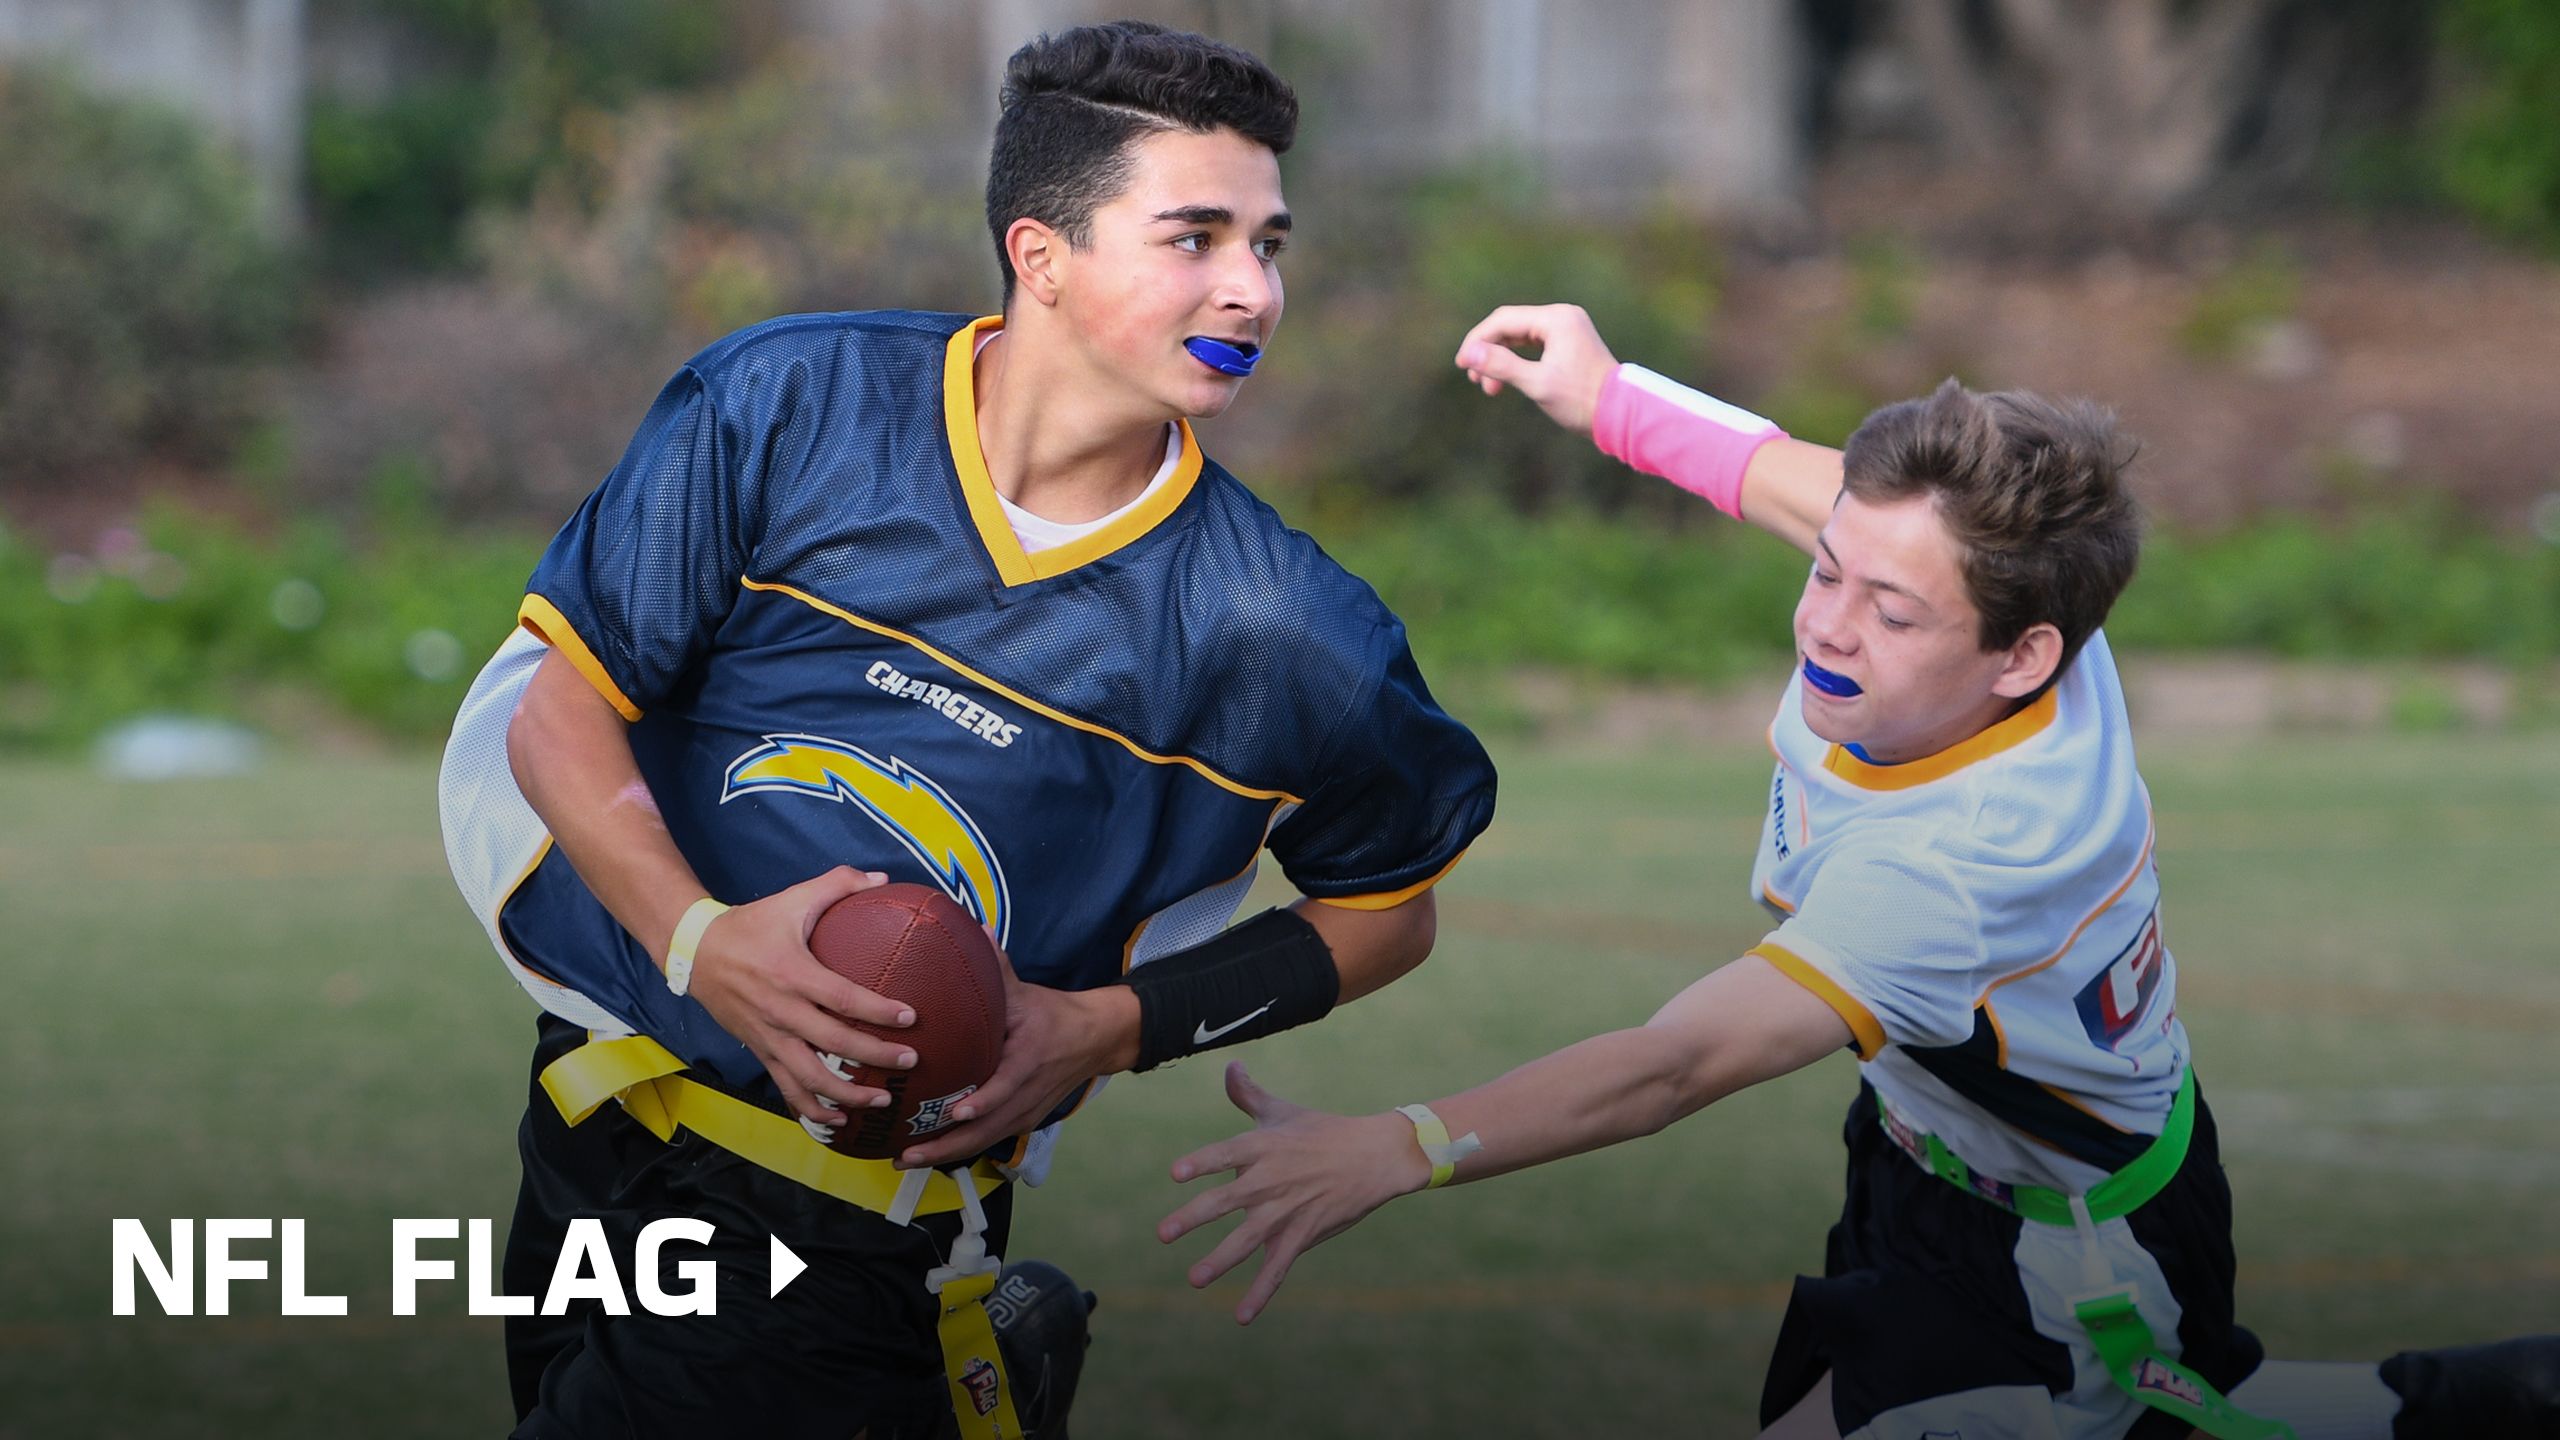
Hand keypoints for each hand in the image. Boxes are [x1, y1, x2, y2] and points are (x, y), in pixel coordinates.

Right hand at [685, 866, 917, 1125]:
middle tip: (911, 1061)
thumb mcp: (791, 898)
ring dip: (846, 1094)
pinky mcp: (760, 1051)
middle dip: (874, 1056)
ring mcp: (769, 1037)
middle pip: (833, 1043)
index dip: (878, 1011)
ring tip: (880, 1100)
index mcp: (793, 973)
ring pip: (809, 1077)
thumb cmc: (750, 925)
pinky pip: (786, 1088)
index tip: (911, 1018)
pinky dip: (811, 1108)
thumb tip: (882, 878)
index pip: (843, 998)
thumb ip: (837, 884)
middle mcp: (781, 1011)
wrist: (694, 952)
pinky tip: (838, 1121)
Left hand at [895, 945, 1137, 1168]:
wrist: (1096, 1039)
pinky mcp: (1024, 1120)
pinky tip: (930, 1153)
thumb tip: (975, 928)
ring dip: (947, 1154)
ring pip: (986, 1141)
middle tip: (906, 1153)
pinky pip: (990, 1139)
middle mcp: (1029, 1094)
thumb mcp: (1027, 992)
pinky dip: (960, 1149)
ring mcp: (1027, 1112)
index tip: (956, 1111)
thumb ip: (998, 966)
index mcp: (1030, 1060)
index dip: (983, 1102)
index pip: (1007, 1086)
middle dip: (946, 1145)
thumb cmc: (1054, 1015)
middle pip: (988, 1129)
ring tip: (907, 1160)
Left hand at [1156, 1062, 1431, 1323]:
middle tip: (1163, 1234)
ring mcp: (1288, 1210)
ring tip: (1195, 1279)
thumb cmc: (1323, 1131)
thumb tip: (1230, 1067)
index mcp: (1263, 1147)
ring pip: (1249, 1239)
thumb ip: (1249, 1095)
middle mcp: (1272, 1179)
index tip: (1176, 1174)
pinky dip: (1261, 1292)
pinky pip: (1278, 1267)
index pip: (1226, 1154)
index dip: (1202, 1164)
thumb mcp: (1283, 1111)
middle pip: (1228, 1201)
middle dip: (1194, 1218)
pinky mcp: (1303, 1234)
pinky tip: (1241, 1316)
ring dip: (1220, 1260)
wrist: (1374, 1156)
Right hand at [1454, 303, 1620, 434]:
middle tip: (1474, 379)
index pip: (1504, 321)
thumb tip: (1468, 353)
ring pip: (1519, 337)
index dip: (1477, 340)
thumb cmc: (1582, 400)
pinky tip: (1505, 382)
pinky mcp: (1569, 343)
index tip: (1461, 364)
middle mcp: (1563, 317)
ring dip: (1500, 359)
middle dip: (1488, 352)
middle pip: (1510, 326)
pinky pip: (1533, 346)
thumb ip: (1501, 365)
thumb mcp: (1537, 384)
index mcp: (1557, 319)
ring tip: (1489, 388)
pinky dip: (1516, 362)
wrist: (1621, 414)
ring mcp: (1567, 329)